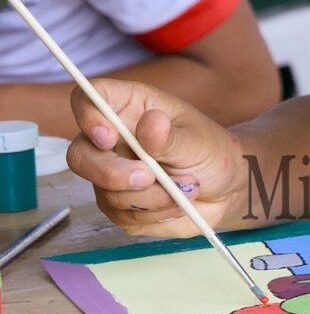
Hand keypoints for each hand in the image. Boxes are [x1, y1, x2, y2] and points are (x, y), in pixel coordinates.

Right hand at [66, 79, 248, 236]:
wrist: (226, 190)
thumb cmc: (211, 153)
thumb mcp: (198, 141)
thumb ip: (170, 137)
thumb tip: (151, 122)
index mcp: (131, 108)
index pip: (89, 98)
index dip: (87, 114)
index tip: (107, 137)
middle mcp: (114, 139)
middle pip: (79, 153)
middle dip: (111, 171)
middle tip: (149, 177)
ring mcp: (111, 173)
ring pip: (104, 190)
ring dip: (149, 196)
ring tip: (187, 187)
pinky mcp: (118, 204)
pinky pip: (121, 215)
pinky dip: (154, 212)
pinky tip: (178, 203)